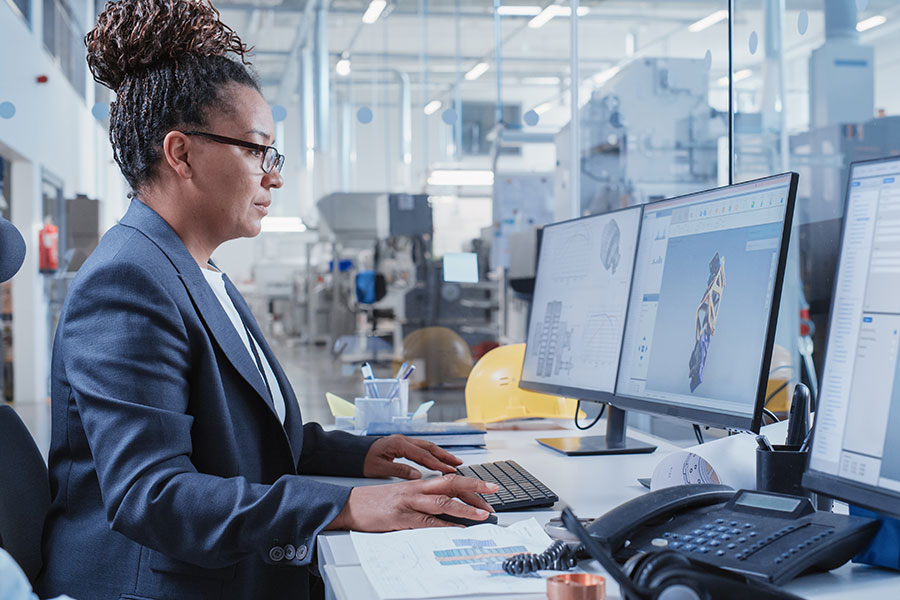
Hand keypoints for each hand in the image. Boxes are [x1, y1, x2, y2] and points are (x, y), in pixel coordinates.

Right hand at [326, 474, 498, 530]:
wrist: (350, 505)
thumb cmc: (376, 502)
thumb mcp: (402, 494)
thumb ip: (423, 497)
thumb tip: (445, 504)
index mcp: (418, 483)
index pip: (449, 479)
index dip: (471, 482)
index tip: (488, 487)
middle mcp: (417, 489)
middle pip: (451, 484)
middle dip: (475, 487)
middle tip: (494, 492)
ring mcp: (410, 503)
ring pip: (443, 501)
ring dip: (465, 507)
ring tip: (483, 513)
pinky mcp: (402, 518)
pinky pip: (427, 521)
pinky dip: (445, 525)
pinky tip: (457, 528)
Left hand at [363, 434, 462, 478]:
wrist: (351, 452)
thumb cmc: (362, 460)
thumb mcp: (379, 468)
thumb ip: (400, 471)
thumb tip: (417, 476)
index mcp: (398, 444)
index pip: (422, 455)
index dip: (438, 463)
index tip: (449, 470)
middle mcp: (402, 440)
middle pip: (429, 447)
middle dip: (445, 456)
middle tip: (458, 464)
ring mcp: (402, 440)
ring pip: (426, 446)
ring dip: (440, 453)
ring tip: (453, 461)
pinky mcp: (401, 443)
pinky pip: (420, 447)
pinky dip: (431, 453)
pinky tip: (437, 459)